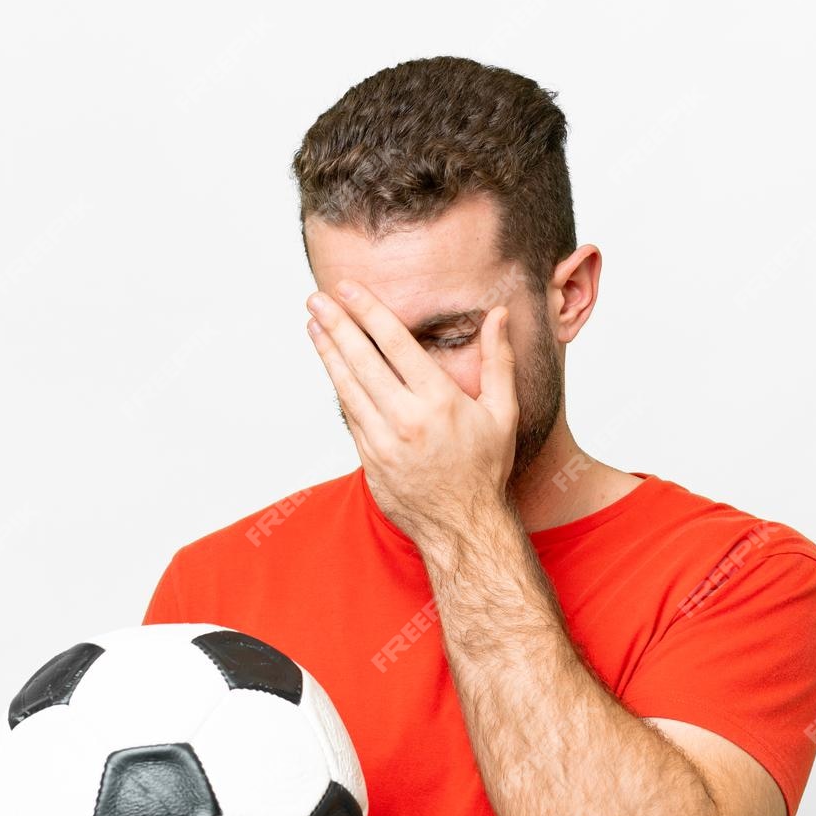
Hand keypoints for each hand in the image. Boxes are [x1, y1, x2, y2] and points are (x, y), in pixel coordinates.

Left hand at [305, 279, 516, 550]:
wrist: (462, 526)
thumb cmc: (485, 468)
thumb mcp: (503, 413)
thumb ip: (497, 360)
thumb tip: (499, 314)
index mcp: (439, 402)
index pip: (395, 344)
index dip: (368, 311)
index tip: (349, 289)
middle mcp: (407, 419)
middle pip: (362, 360)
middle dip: (336, 325)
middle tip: (316, 298)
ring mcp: (383, 441)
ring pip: (347, 387)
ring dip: (327, 353)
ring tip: (313, 325)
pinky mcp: (369, 459)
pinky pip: (349, 414)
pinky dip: (338, 386)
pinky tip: (330, 366)